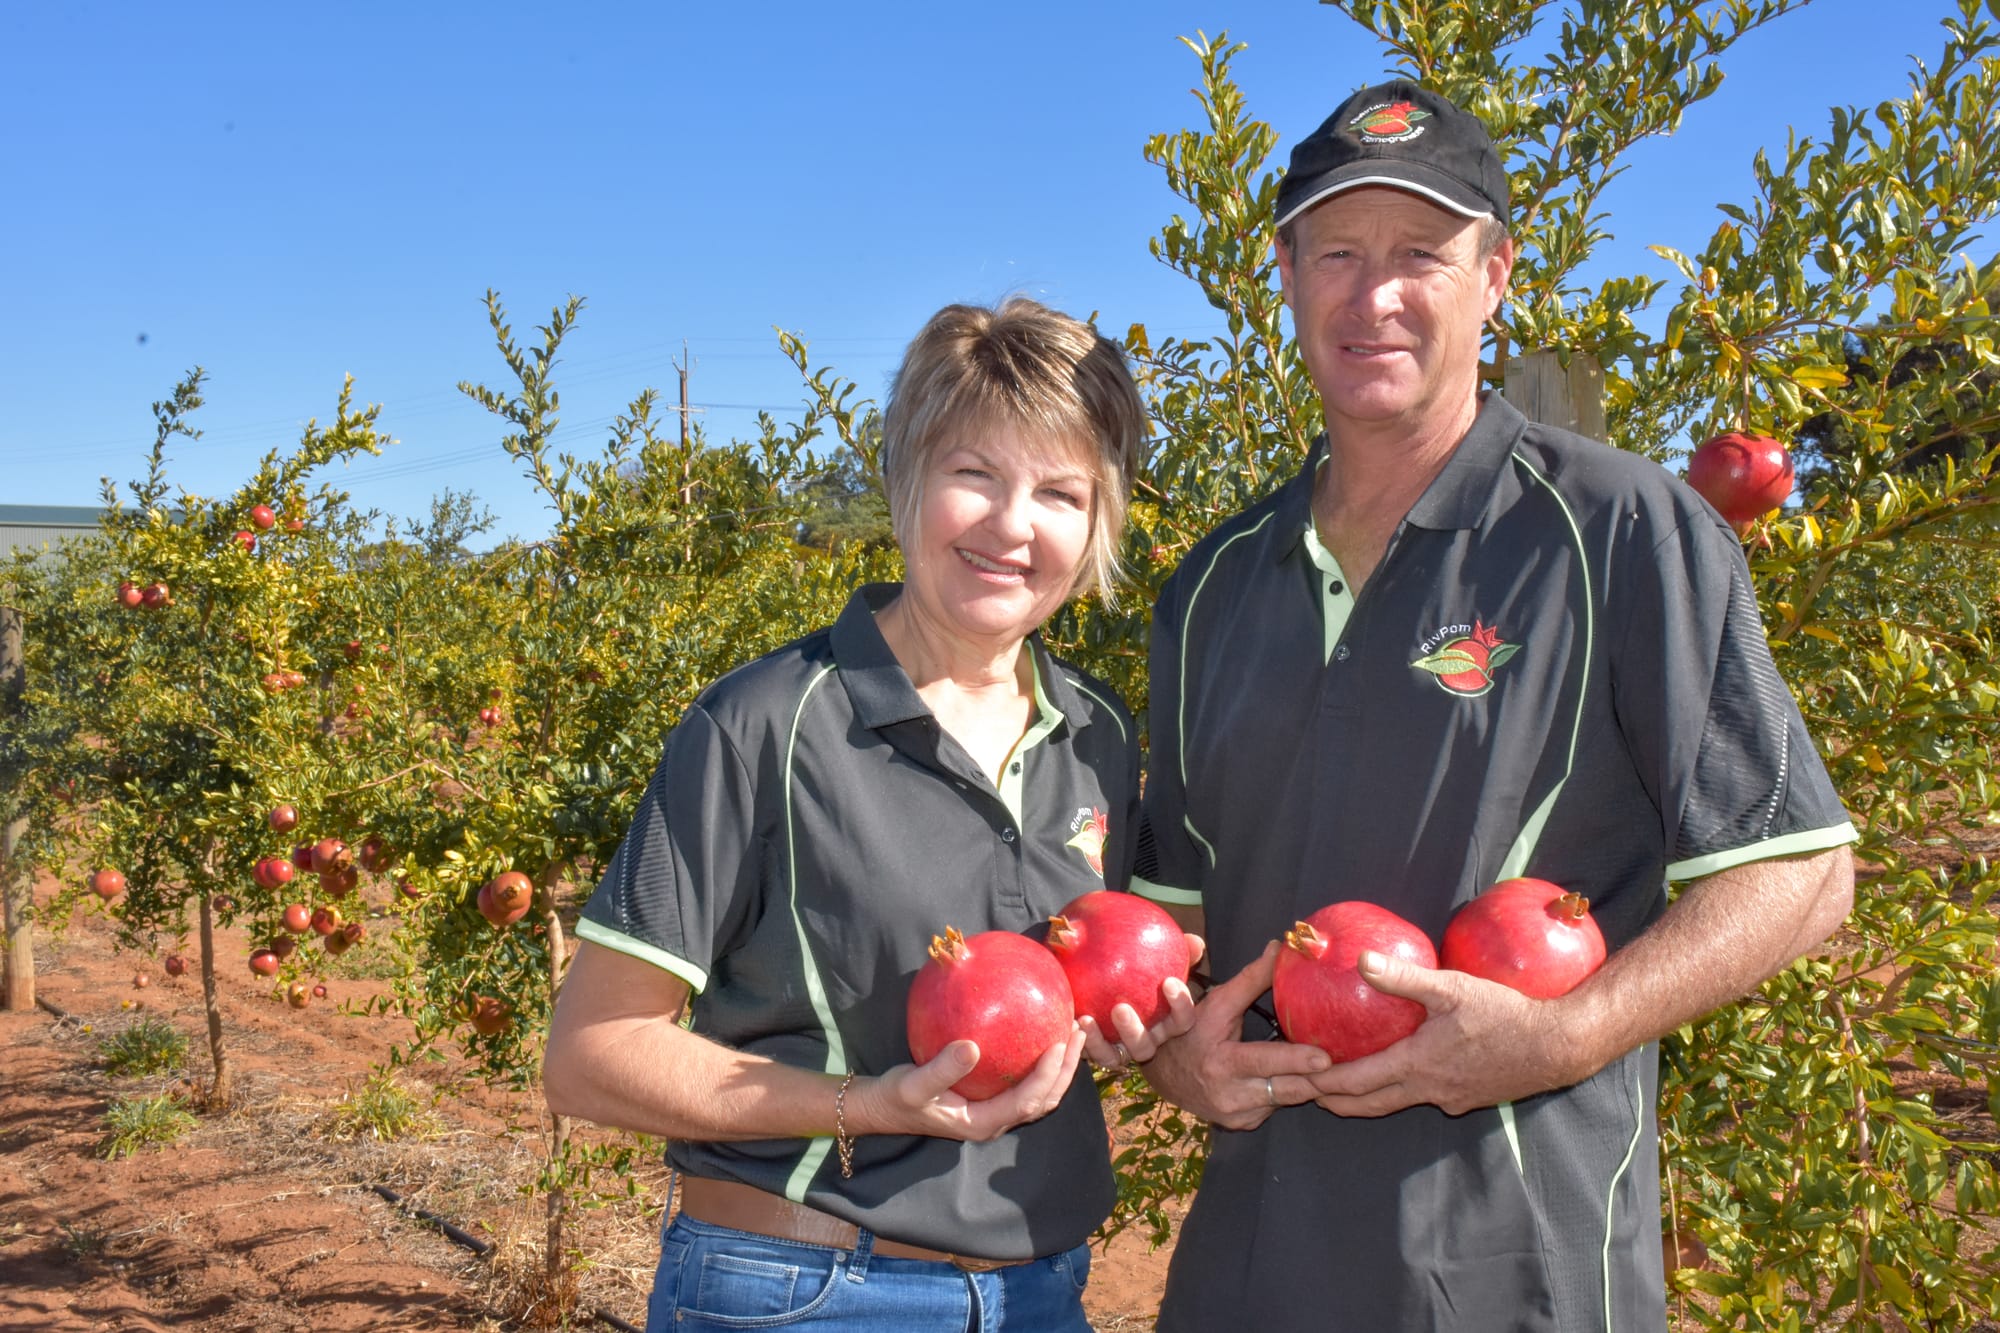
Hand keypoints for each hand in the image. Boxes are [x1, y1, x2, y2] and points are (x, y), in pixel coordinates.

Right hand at [860, 1027, 1086, 1142]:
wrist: (882, 1108)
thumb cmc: (897, 1098)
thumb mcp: (912, 1084)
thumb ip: (941, 1069)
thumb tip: (971, 1046)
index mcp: (983, 1123)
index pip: (1027, 1101)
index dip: (1047, 1075)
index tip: (1059, 1043)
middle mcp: (995, 1120)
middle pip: (1044, 1099)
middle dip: (1067, 1069)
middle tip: (1079, 1031)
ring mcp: (994, 1111)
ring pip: (1040, 1094)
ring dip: (1061, 1066)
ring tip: (1073, 1031)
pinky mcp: (990, 1098)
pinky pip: (1025, 1082)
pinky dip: (1042, 1063)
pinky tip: (1043, 1033)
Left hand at [1079, 932, 1204, 1068]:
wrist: (1100, 979)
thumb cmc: (1137, 967)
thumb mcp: (1152, 955)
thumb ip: (1176, 949)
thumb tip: (1195, 941)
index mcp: (1166, 1019)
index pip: (1182, 1019)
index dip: (1180, 1004)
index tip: (1168, 981)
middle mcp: (1150, 1038)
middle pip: (1149, 1044)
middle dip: (1134, 1029)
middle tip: (1119, 1007)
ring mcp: (1125, 1049)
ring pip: (1120, 1053)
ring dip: (1101, 1039)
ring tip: (1088, 1019)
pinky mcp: (1103, 1053)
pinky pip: (1096, 1053)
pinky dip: (1085, 1040)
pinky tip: (1073, 1020)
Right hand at [1139, 941, 1332, 1130]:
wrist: (1163, 1077)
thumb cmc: (1191, 1033)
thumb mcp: (1216, 1004)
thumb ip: (1250, 980)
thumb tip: (1280, 948)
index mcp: (1221, 1063)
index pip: (1264, 1061)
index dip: (1296, 1060)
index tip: (1325, 1058)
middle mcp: (1230, 1096)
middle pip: (1288, 1088)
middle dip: (1320, 1079)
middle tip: (1350, 1066)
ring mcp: (1237, 1115)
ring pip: (1288, 1099)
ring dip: (1309, 1083)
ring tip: (1334, 1068)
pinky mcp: (1243, 1125)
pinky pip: (1277, 1107)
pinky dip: (1289, 1091)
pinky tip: (1300, 1077)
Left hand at [1305, 949, 1586, 1116]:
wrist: (1557, 1047)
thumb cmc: (1506, 1014)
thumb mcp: (1453, 988)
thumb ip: (1404, 978)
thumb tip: (1361, 960)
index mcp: (1418, 1065)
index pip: (1358, 1082)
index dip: (1325, 1083)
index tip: (1299, 1079)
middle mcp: (1429, 1090)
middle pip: (1370, 1104)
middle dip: (1335, 1101)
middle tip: (1306, 1093)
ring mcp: (1449, 1098)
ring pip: (1396, 1103)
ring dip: (1365, 1100)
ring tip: (1340, 1091)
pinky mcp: (1467, 1099)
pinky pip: (1423, 1097)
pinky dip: (1399, 1092)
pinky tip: (1399, 1074)